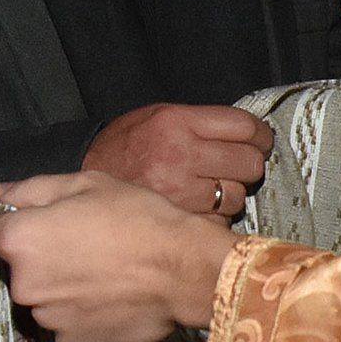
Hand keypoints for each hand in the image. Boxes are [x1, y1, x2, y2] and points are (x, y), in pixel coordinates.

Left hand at [0, 172, 237, 341]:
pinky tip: (110, 298)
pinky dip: (81, 313)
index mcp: (20, 240)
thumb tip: (1, 194)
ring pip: (43, 299)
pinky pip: (66, 324)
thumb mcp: (87, 185)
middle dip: (42, 258)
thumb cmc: (137, 218)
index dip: (14, 224)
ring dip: (61, 288)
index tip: (43, 224)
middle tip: (84, 246)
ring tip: (103, 274)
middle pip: (19, 269)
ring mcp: (46, 319)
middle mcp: (23, 285)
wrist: (183, 270)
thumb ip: (34, 189)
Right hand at [81, 102, 272, 222]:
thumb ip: (199, 123)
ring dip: (230, 194)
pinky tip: (197, 210)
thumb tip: (247, 133)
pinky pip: (217, 223)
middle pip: (249, 163)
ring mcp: (180, 193)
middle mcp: (181, 156)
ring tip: (209, 189)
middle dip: (248, 165)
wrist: (80, 184)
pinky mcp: (176, 224)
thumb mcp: (156, 117)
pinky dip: (213, 219)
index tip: (260, 141)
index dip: (260, 136)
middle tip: (235, 167)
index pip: (245, 127)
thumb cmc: (123, 148)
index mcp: (177, 123)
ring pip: (236, 197)